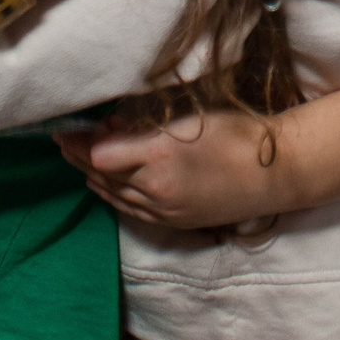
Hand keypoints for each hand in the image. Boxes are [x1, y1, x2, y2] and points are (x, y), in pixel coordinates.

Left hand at [58, 106, 294, 229]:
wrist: (276, 173)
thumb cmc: (237, 133)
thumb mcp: (190, 117)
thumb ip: (146, 123)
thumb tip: (112, 128)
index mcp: (159, 156)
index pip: (100, 153)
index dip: (80, 142)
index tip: (66, 129)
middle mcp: (155, 189)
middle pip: (102, 175)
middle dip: (79, 157)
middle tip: (63, 141)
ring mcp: (165, 211)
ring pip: (114, 196)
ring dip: (93, 177)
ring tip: (77, 161)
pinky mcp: (175, 223)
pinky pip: (132, 211)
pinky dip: (113, 196)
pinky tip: (105, 187)